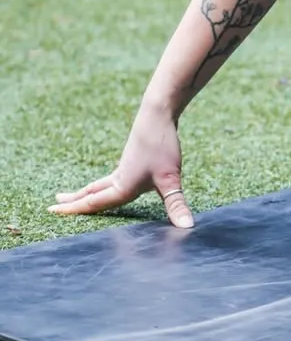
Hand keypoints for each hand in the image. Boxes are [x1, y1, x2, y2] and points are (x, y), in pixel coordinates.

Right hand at [49, 103, 193, 228]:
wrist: (158, 112)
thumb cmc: (161, 145)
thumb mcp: (171, 179)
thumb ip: (176, 205)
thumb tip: (187, 228)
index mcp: (122, 186)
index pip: (94, 203)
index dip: (74, 210)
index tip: (52, 211)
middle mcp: (119, 177)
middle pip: (92, 192)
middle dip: (74, 201)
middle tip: (54, 205)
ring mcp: (125, 166)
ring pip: (101, 183)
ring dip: (86, 191)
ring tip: (73, 195)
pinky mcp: (133, 157)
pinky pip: (112, 176)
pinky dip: (102, 183)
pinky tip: (111, 181)